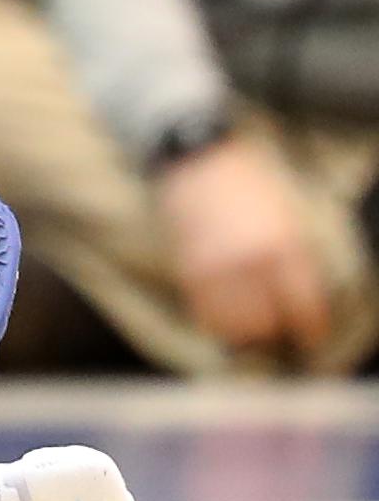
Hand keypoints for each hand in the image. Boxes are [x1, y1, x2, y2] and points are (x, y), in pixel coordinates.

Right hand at [158, 136, 330, 355]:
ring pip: (232, 325)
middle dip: (274, 329)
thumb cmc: (250, 184)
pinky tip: (227, 316)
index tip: (312, 336)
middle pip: (265, 322)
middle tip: (278, 327)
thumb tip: (300, 300)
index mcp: (281, 246)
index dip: (310, 327)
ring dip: (245, 330)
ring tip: (251, 326)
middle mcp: (247, 263)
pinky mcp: (189, 271)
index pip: (301, 304)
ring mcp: (214, 270)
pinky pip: (205, 314)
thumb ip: (296, 259)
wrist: (199, 163)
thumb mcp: (288, 217)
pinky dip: (218, 321)